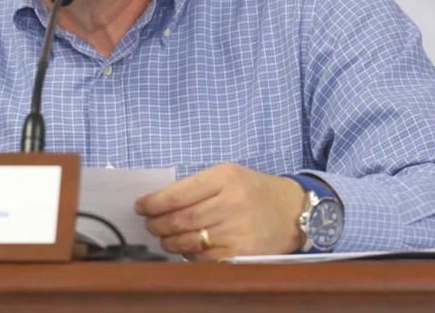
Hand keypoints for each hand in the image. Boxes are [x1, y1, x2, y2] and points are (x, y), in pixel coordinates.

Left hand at [134, 163, 305, 259]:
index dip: (154, 203)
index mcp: (225, 177)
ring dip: (170, 241)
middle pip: (181, 219)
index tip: (141, 207)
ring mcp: (239, 229)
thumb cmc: (254, 191)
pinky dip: (190, 254)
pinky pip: (206, 258)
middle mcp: (232, 202)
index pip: (179, 193)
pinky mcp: (244, 252)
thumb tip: (159, 202)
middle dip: (158, 224)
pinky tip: (186, 248)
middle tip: (149, 225)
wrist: (293, 211)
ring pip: (190, 240)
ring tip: (164, 237)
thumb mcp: (228, 175)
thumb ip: (197, 186)